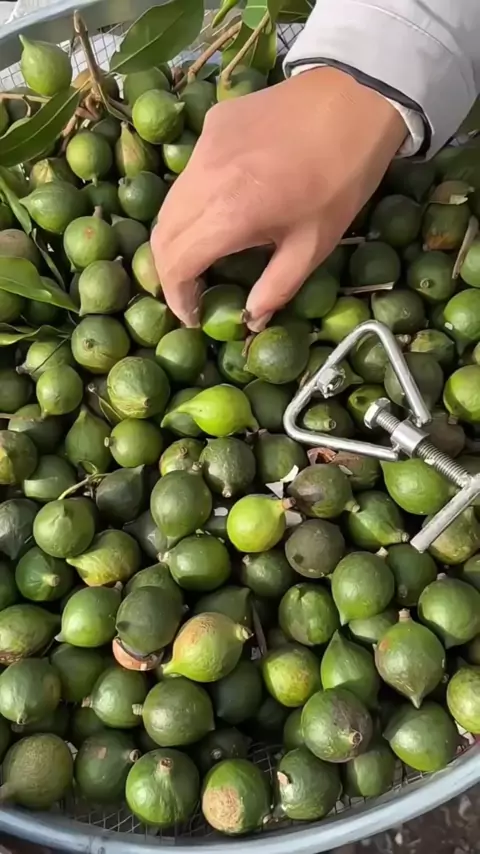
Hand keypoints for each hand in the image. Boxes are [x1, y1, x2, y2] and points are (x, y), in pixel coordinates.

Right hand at [151, 67, 406, 330]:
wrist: (355, 98)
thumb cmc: (341, 179)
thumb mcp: (314, 246)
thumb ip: (275, 289)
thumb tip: (251, 319)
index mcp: (228, 215)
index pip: (175, 264)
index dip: (177, 297)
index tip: (192, 315)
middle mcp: (203, 179)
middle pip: (161, 235)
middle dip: (169, 271)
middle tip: (191, 291)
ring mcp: (203, 147)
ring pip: (169, 204)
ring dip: (177, 237)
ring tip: (202, 255)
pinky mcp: (211, 125)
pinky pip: (189, 174)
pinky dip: (193, 201)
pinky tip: (221, 207)